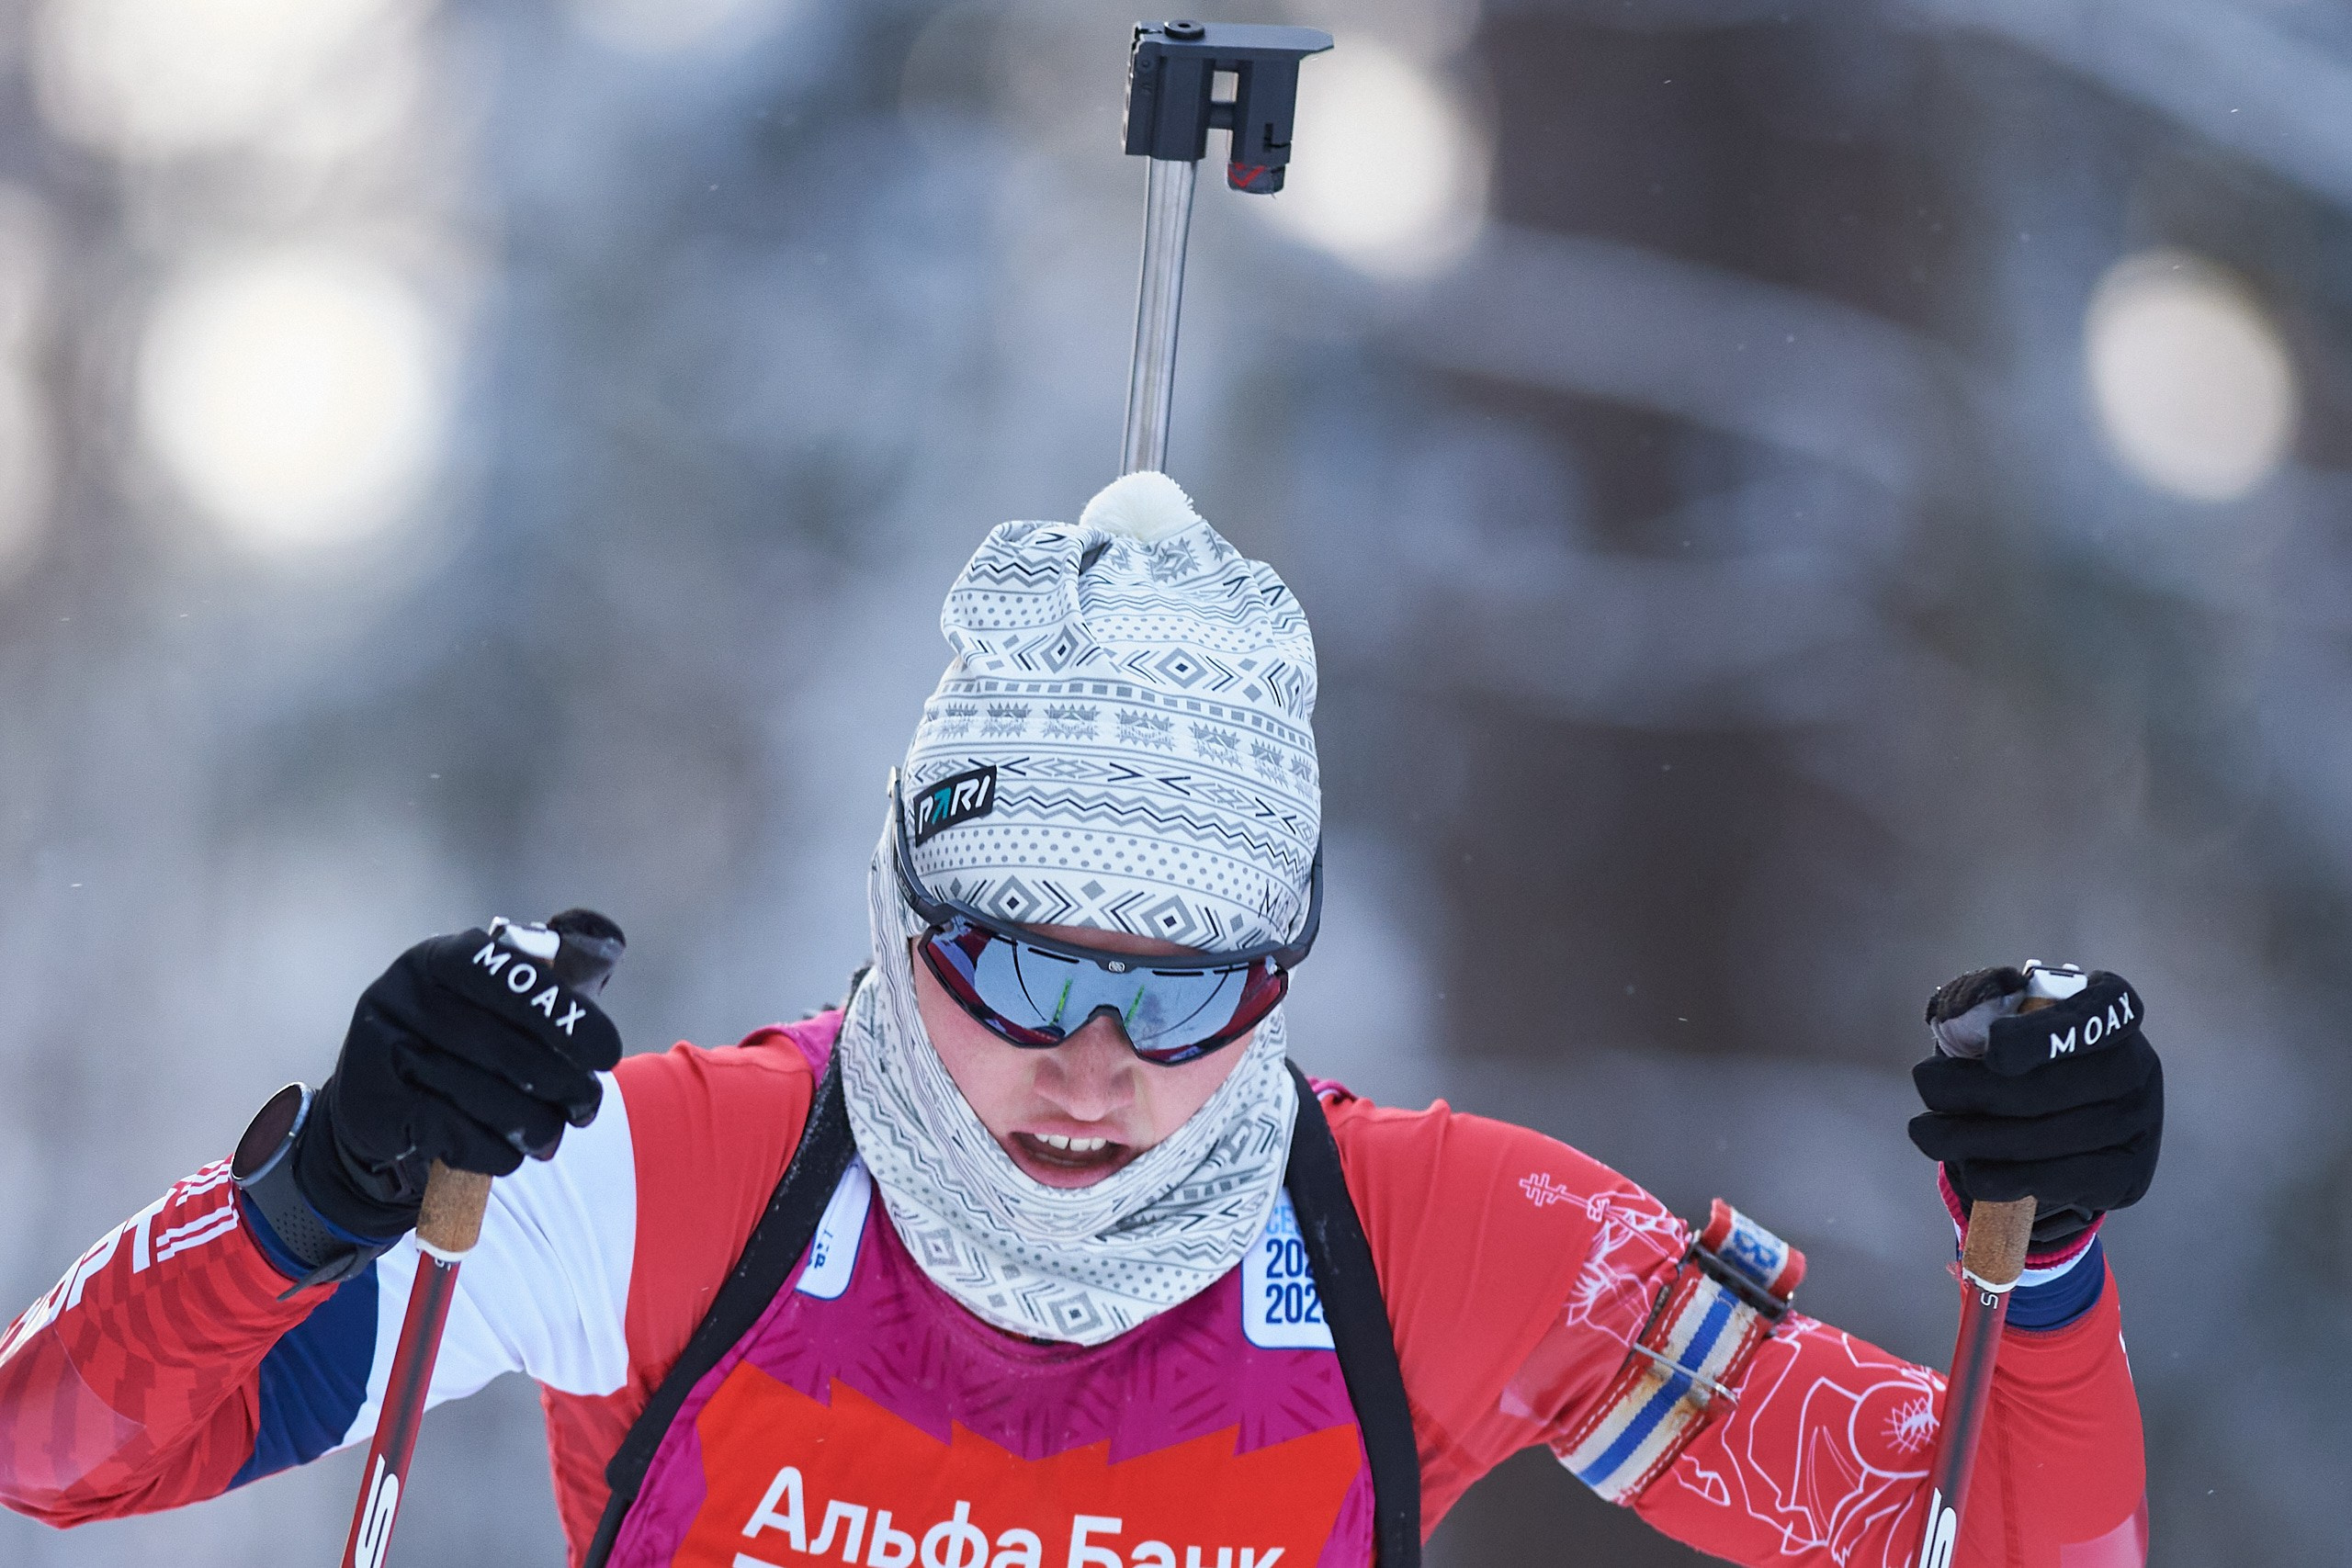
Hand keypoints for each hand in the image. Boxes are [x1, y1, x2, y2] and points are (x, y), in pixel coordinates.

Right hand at [292, 911, 625, 1239]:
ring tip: (550, 1138)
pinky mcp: (374, 1103)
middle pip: (505, 1048)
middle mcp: (405, 993)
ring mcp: (383, 1048)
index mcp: (444, 958)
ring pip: (486, 1098)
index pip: (511, 979)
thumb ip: (545, 987)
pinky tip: (505, 1152)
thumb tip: (607, 948)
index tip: (609, 1054)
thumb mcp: (495, 1009)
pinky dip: (494, 1151)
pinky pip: (456, 1134)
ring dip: (534, 1127)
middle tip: (586, 1109)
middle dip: (562, 1086)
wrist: (381, 1110)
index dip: (567, 1017)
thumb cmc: (460, 1052)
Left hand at [1907, 966, 2162, 1250]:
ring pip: (2048, 1138)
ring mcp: (2140, 1123)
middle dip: (1972, 1090)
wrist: (2053, 1128)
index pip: (2099, 1013)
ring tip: (1925, 1133)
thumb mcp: (1993, 1019)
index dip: (2045, 1035)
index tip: (1993, 1047)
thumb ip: (1974, 1005)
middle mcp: (2137, 1064)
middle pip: (2051, 1087)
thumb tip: (1956, 1016)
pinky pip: (2060, 1180)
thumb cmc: (2017, 1058)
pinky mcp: (2128, 1174)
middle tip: (1925, 1088)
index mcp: (2111, 1009)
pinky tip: (1970, 1171)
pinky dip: (2006, 1178)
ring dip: (1974, 1140)